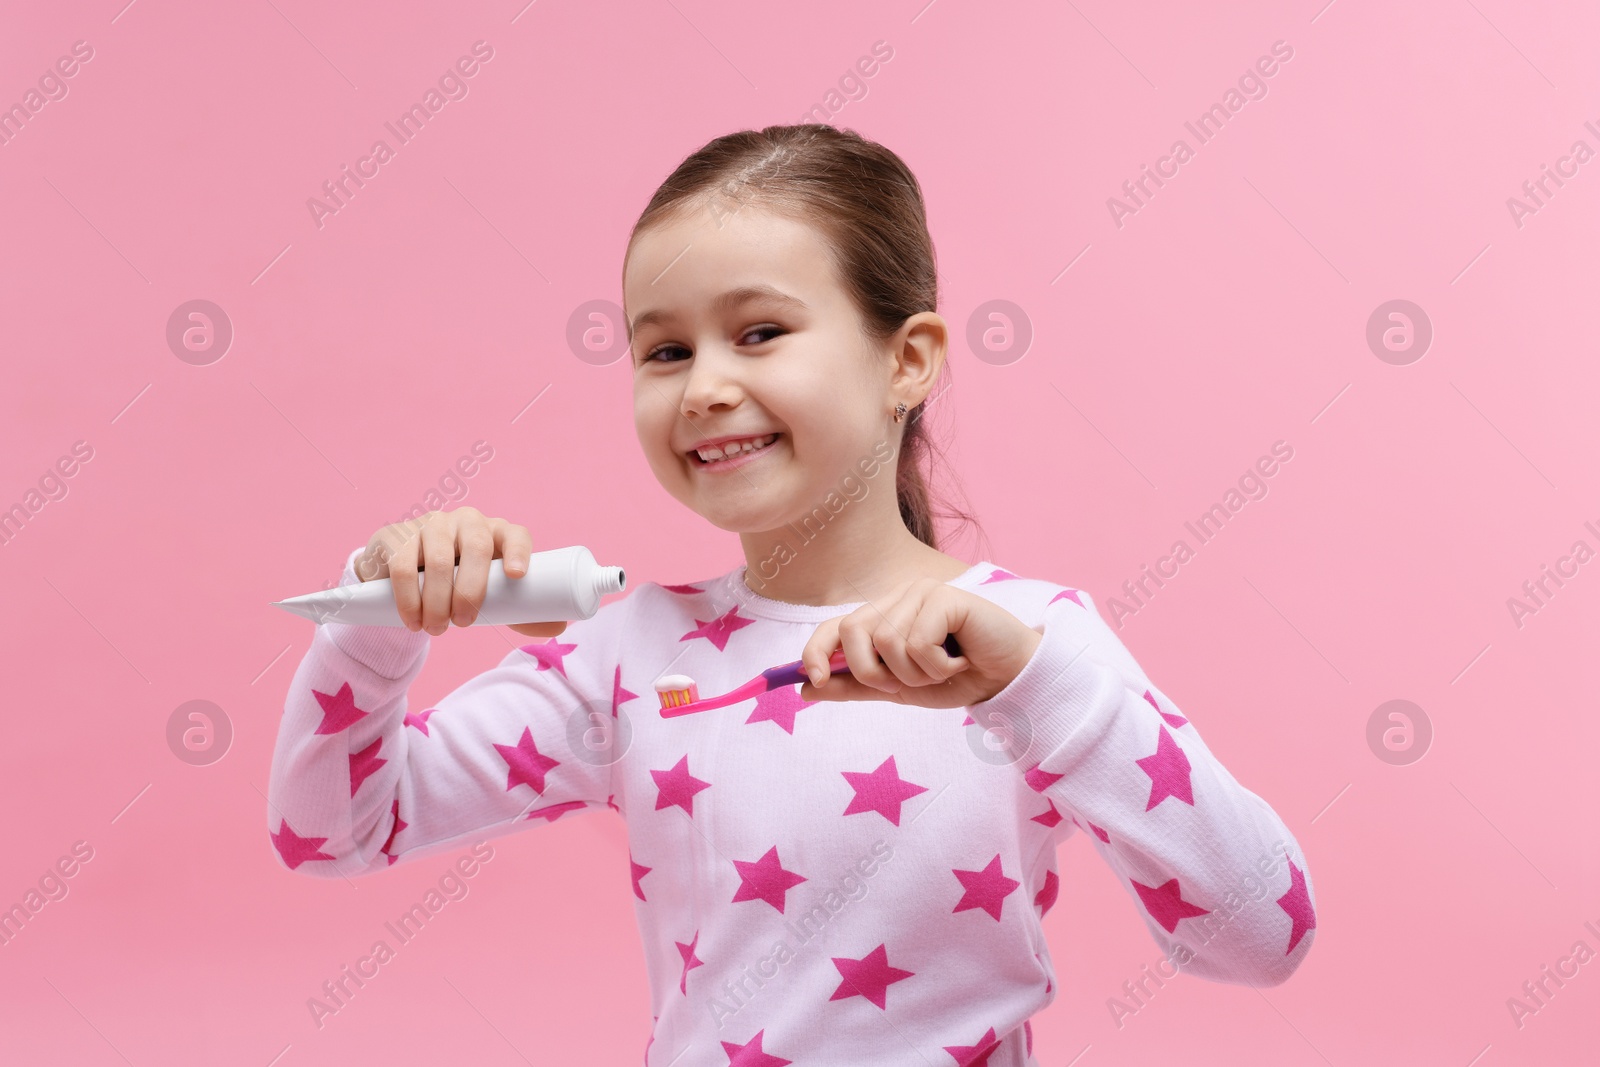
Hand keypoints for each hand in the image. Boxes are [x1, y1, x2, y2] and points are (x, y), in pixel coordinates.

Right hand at [353, 507, 569, 638]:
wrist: (409, 572)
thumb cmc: (462, 582)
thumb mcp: (492, 594)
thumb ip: (522, 610)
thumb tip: (559, 626)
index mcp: (497, 533)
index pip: (516, 534)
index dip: (519, 552)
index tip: (518, 576)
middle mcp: (467, 522)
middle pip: (476, 547)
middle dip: (471, 589)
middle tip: (464, 623)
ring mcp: (431, 524)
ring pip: (438, 559)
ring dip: (437, 600)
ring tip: (437, 628)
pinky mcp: (397, 536)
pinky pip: (402, 564)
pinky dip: (408, 597)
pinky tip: (412, 619)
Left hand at [798, 578, 1042, 707]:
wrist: (1006, 680)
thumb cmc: (955, 679)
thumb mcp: (898, 689)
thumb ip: (854, 686)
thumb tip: (805, 687)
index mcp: (881, 617)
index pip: (833, 627)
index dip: (816, 650)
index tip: (813, 679)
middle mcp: (896, 598)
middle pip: (853, 632)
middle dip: (874, 672)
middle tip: (909, 682)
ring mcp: (920, 592)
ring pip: (887, 642)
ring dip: (915, 673)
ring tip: (943, 669)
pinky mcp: (945, 595)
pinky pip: (917, 641)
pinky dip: (937, 666)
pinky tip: (960, 660)